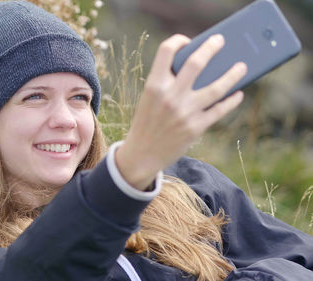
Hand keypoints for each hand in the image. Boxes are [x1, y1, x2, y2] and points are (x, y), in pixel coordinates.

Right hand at [115, 34, 246, 189]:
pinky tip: (237, 94)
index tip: (188, 41)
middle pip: (196, 63)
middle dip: (212, 47)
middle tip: (220, 41)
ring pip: (217, 87)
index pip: (166, 51)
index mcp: (154, 85)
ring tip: (242, 67)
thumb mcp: (150, 99)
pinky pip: (220, 110)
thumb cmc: (147, 122)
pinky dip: (231, 101)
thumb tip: (201, 68)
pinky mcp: (196, 127)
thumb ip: (168, 83)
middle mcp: (170, 96)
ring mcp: (185, 112)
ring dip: (233, 75)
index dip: (178, 40)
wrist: (141, 154)